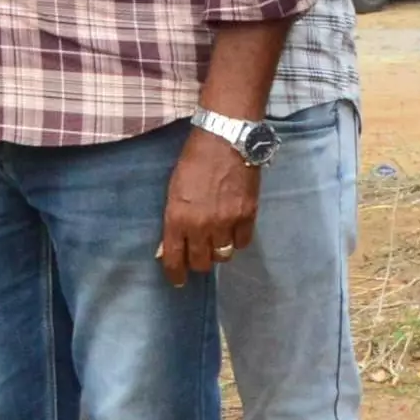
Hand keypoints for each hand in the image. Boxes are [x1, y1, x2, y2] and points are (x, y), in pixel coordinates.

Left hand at [156, 128, 262, 279]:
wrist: (225, 139)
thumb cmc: (193, 160)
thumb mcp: (174, 189)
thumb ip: (175, 218)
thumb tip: (171, 243)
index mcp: (177, 217)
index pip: (174, 258)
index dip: (175, 274)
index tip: (177, 281)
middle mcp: (202, 225)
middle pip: (201, 262)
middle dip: (198, 262)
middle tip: (199, 255)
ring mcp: (227, 221)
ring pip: (223, 255)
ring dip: (218, 251)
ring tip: (217, 241)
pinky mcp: (248, 215)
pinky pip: (243, 242)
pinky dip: (237, 240)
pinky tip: (233, 231)